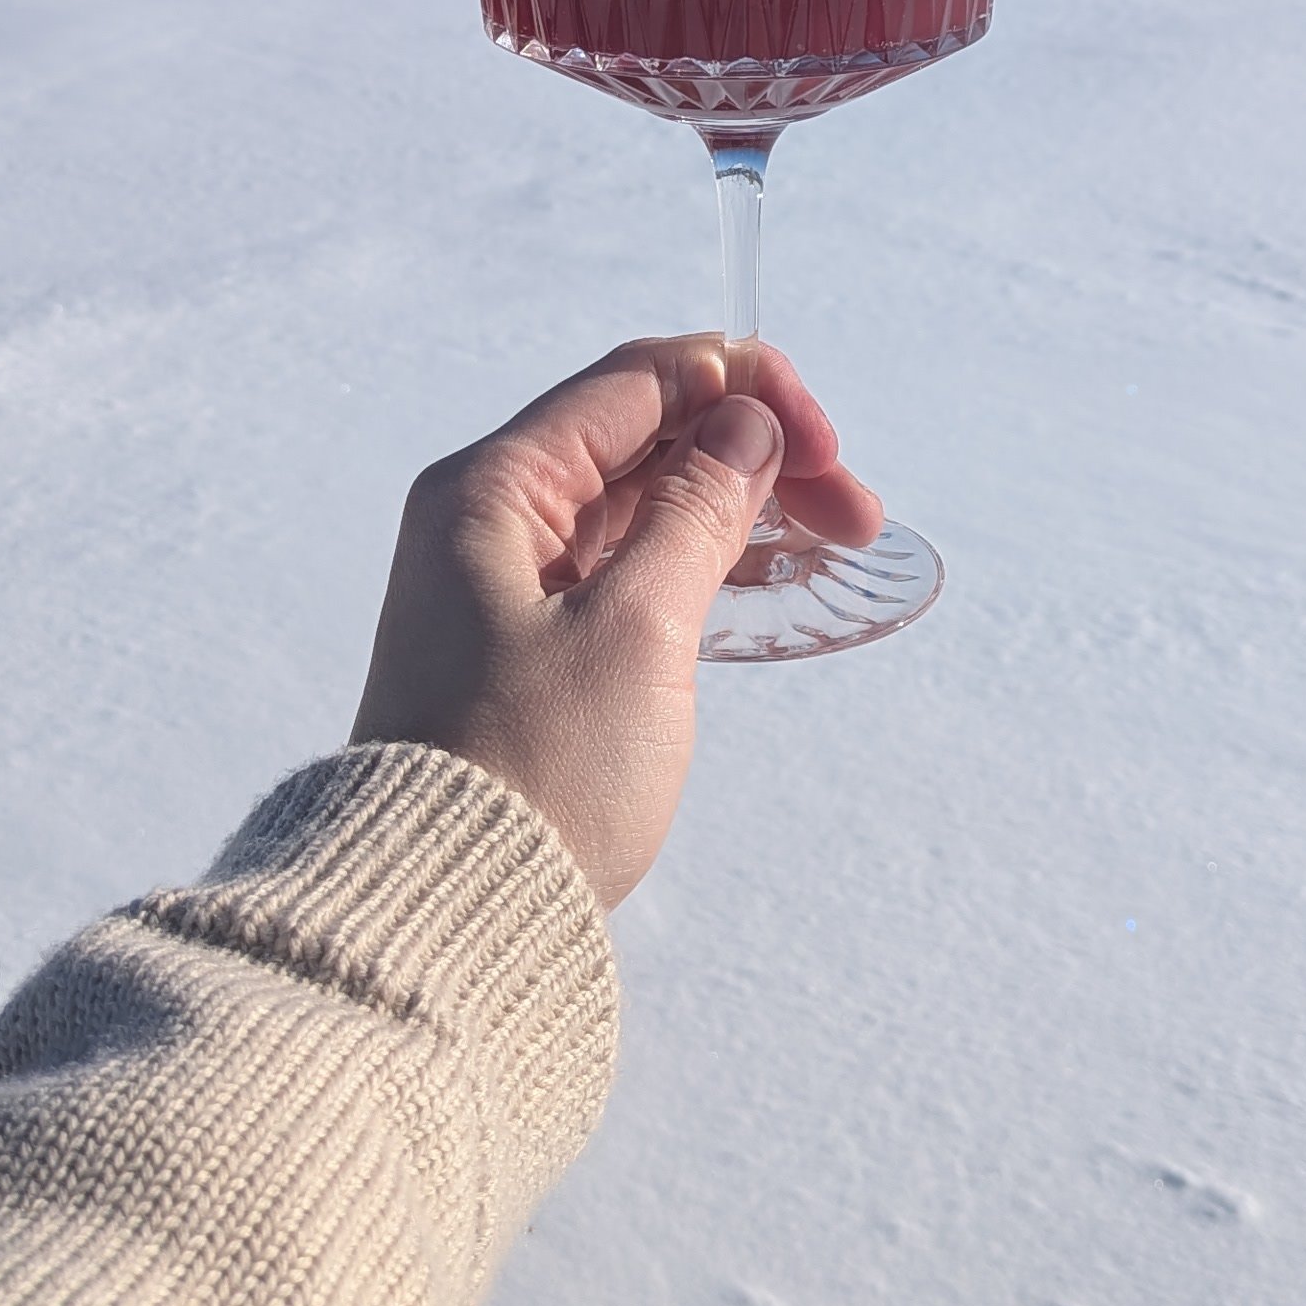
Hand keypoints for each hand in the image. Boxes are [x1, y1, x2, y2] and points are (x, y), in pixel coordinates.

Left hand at [351, 337, 883, 905]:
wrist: (448, 924)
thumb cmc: (538, 772)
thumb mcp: (639, 629)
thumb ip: (697, 511)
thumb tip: (742, 422)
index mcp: (495, 488)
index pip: (639, 381)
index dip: (746, 389)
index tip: (828, 446)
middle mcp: (492, 519)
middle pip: (647, 437)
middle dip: (757, 454)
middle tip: (856, 515)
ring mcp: (509, 583)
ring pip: (645, 502)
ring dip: (740, 508)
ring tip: (836, 544)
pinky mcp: (531, 645)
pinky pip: (629, 565)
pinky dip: (701, 561)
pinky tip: (770, 578)